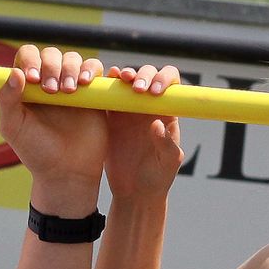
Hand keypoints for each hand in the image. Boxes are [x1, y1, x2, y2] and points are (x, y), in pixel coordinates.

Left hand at [0, 44, 105, 207]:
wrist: (67, 172)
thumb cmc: (36, 152)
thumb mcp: (13, 128)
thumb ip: (6, 100)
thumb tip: (14, 72)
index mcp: (27, 87)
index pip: (27, 56)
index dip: (31, 60)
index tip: (33, 79)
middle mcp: (49, 82)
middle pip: (51, 54)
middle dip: (52, 66)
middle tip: (52, 91)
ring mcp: (72, 86)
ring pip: (74, 59)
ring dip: (70, 68)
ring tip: (68, 91)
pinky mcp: (93, 93)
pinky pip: (95, 70)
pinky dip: (91, 70)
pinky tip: (84, 84)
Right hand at [104, 65, 183, 200]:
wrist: (133, 193)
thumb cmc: (157, 179)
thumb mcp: (167, 164)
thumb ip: (166, 144)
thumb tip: (157, 123)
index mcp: (167, 112)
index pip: (170, 84)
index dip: (164, 79)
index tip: (154, 92)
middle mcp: (148, 106)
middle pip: (147, 76)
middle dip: (142, 75)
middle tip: (136, 88)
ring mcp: (128, 110)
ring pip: (125, 82)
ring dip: (122, 76)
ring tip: (118, 78)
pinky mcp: (109, 118)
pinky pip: (105, 97)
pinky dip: (103, 88)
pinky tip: (98, 86)